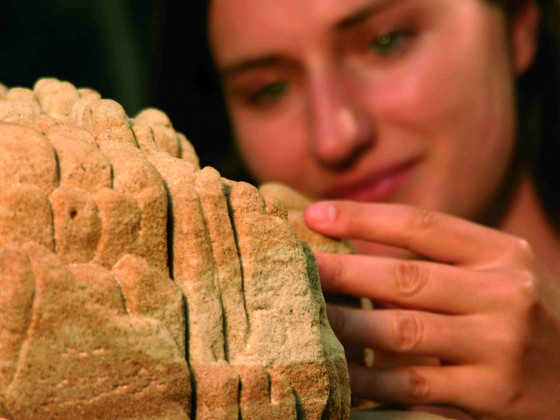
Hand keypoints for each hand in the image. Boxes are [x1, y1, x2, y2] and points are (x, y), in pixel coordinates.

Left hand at [305, 201, 559, 419]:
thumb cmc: (524, 314)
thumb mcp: (496, 274)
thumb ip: (438, 259)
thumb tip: (355, 247)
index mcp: (501, 252)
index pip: (421, 225)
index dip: (362, 218)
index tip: (313, 215)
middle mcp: (502, 292)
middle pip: (405, 275)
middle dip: (342, 270)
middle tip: (295, 265)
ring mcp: (498, 344)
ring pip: (403, 329)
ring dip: (347, 323)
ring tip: (304, 313)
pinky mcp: (489, 392)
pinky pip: (413, 384)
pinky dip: (370, 378)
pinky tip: (337, 369)